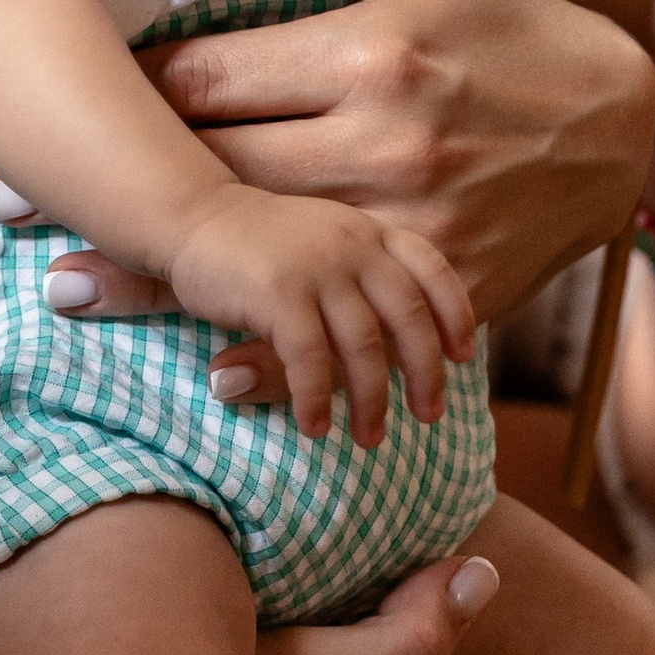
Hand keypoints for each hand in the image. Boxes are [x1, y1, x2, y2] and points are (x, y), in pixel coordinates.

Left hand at [3, 0, 654, 335]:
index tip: (56, 97)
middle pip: (214, 173)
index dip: (125, 92)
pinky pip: (344, 325)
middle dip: (106, 189)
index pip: (212, 78)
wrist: (626, 121)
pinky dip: (275, 355)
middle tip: (3, 202)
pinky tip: (207, 369)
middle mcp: (383, 146)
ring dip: (156, 279)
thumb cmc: (503, 24)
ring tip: (64, 290)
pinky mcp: (445, 286)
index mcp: (367, 55)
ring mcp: (413, 228)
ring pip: (261, 258)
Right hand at [164, 182, 471, 442]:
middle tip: (428, 416)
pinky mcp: (278, 293)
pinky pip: (310, 359)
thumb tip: (398, 349)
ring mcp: (316, 267)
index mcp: (369, 232)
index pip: (432, 270)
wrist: (192, 216)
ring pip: (364, 346)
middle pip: (410, 317)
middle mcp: (352, 245)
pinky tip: (315, 427)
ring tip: (369, 438)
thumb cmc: (260, 246)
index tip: (463, 356)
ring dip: (372, 401)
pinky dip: (317, 399)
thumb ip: (358, 284)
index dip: (455, 314)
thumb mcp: (321, 250)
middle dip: (425, 374)